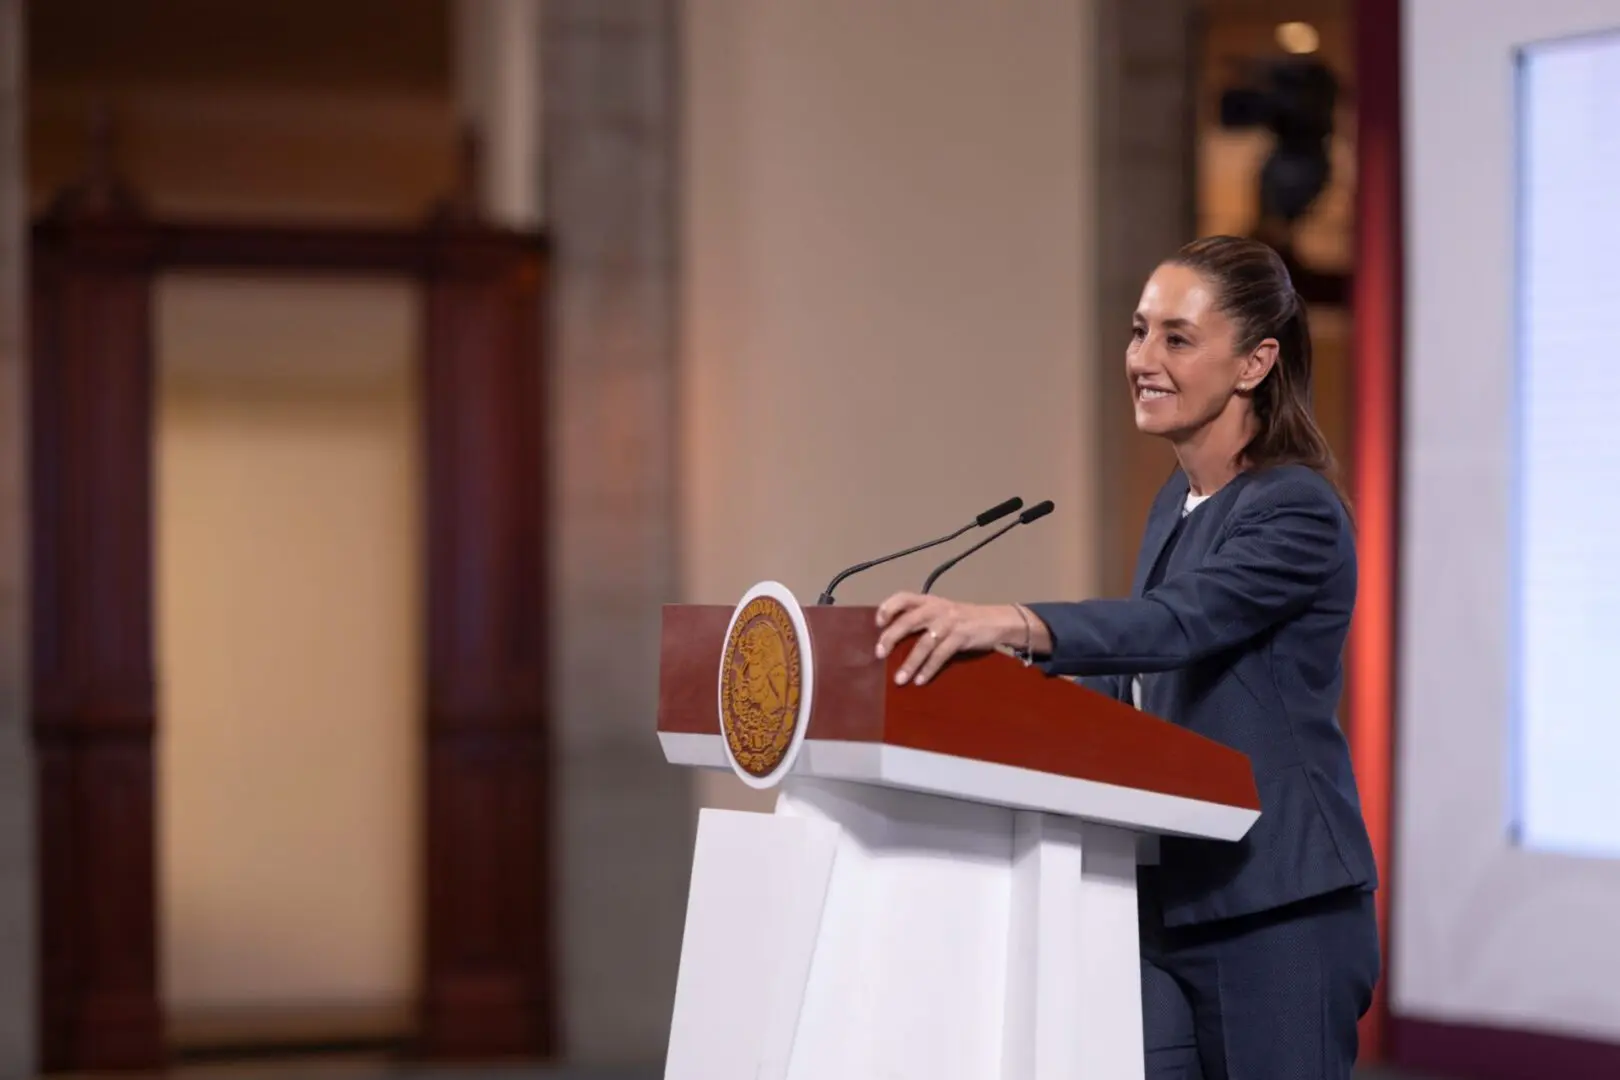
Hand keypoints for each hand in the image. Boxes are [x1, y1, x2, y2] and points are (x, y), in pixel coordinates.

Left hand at [873, 592, 1021, 685]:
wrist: (997, 620)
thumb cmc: (964, 619)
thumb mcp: (942, 612)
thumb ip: (921, 618)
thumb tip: (893, 638)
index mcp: (929, 601)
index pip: (904, 597)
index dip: (888, 607)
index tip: (877, 623)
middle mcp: (937, 608)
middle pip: (908, 620)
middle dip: (891, 637)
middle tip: (879, 654)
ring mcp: (950, 622)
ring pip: (924, 643)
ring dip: (910, 663)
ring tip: (899, 679)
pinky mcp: (962, 636)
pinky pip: (941, 655)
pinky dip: (929, 669)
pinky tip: (920, 680)